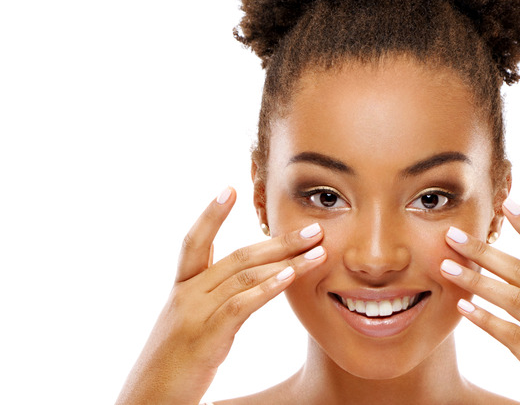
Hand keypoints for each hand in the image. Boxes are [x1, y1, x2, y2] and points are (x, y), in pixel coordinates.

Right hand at [116, 187, 326, 404]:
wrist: (147, 401)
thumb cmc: (172, 368)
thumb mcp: (187, 327)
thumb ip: (209, 303)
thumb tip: (238, 289)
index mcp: (181, 290)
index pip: (194, 243)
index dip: (210, 215)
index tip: (229, 189)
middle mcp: (186, 295)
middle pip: (237, 256)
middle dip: (278, 240)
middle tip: (314, 228)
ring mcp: (195, 313)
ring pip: (244, 275)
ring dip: (286, 260)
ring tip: (317, 250)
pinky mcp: (206, 336)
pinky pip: (241, 304)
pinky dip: (267, 287)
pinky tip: (291, 277)